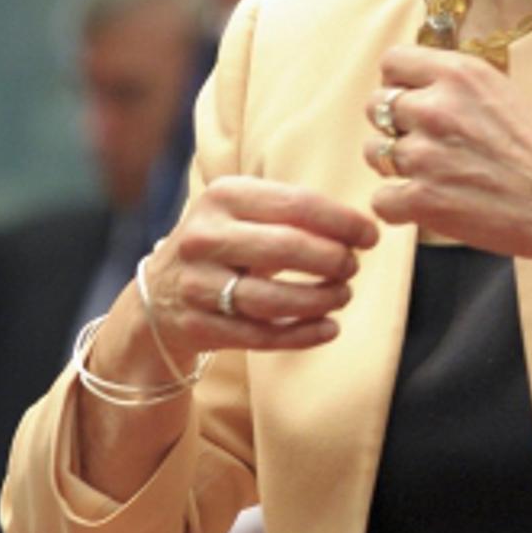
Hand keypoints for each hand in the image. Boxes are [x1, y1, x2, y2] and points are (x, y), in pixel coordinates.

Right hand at [135, 176, 378, 366]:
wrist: (161, 293)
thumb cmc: (226, 245)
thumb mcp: (246, 213)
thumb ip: (296, 213)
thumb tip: (362, 228)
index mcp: (224, 196)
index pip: (297, 204)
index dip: (343, 222)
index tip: (370, 236)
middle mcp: (204, 237)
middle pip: (287, 248)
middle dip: (333, 260)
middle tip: (352, 267)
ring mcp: (197, 284)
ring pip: (273, 298)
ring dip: (321, 299)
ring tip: (342, 295)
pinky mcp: (198, 326)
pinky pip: (261, 336)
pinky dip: (303, 334)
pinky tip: (329, 328)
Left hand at [362, 46, 531, 284]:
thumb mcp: (504, 95)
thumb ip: (457, 89)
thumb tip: (417, 90)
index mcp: (460, 74)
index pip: (392, 62)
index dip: (398, 84)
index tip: (413, 102)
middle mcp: (436, 107)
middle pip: (376, 105)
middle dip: (395, 126)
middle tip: (427, 146)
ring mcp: (425, 154)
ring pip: (374, 152)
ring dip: (395, 166)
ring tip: (434, 178)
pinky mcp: (422, 199)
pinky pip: (381, 200)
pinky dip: (400, 207)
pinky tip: (431, 207)